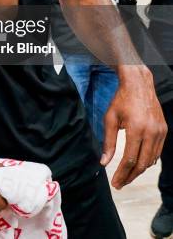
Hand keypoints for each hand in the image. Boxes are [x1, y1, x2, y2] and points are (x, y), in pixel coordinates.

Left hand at [100, 66, 166, 188]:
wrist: (139, 85)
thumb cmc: (121, 100)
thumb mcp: (110, 118)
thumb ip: (108, 142)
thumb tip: (104, 162)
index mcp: (136, 129)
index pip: (129, 159)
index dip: (122, 174)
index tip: (114, 183)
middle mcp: (151, 132)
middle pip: (142, 163)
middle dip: (130, 176)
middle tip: (120, 184)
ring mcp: (160, 132)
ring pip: (151, 160)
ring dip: (139, 170)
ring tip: (127, 175)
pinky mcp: (164, 130)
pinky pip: (157, 152)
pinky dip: (147, 160)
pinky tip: (138, 163)